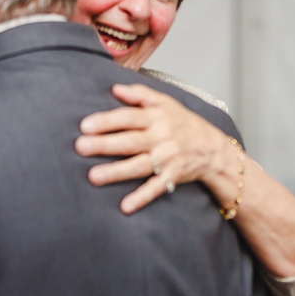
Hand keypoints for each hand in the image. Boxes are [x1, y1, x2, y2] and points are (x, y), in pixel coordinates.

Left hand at [75, 84, 238, 213]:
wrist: (213, 149)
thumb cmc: (185, 124)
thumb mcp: (167, 102)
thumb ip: (140, 94)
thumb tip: (115, 88)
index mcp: (158, 117)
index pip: (129, 117)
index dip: (107, 121)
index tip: (85, 125)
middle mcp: (162, 138)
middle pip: (130, 141)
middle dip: (105, 144)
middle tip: (81, 147)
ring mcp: (167, 159)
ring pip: (139, 165)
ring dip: (117, 172)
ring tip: (93, 176)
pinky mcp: (172, 177)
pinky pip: (156, 188)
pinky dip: (142, 198)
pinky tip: (126, 206)